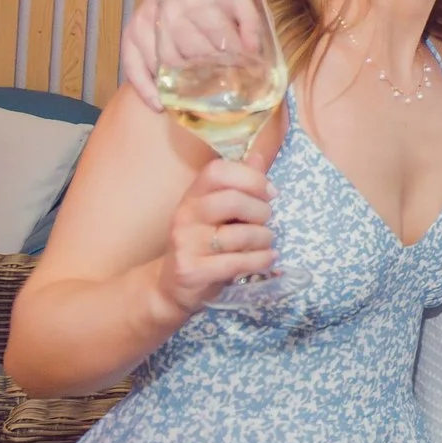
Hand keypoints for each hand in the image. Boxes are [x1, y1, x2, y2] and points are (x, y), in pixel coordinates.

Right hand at [118, 0, 244, 111]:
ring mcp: (146, 22)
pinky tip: (159, 105)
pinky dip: (144, 88)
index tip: (246, 71)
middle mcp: (168, 10)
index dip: (232, 54)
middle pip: (190, 50)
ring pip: (164, 61)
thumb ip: (249, 22)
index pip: (216, 31)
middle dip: (210, 71)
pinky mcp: (130, 33)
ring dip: (181, 83)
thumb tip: (252, 51)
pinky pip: (132, 65)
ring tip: (198, 99)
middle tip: (224, 88)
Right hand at [151, 152, 277, 322]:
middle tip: (266, 221)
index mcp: (193, 195)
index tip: (270, 192)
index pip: (218, 171)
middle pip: (232, 201)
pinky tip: (267, 259)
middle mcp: (185, 215)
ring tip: (265, 243)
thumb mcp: (216, 212)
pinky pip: (237, 262)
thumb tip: (257, 156)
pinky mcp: (191, 270)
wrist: (171, 286)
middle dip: (261, 211)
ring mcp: (186, 243)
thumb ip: (238, 185)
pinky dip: (261, 260)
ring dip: (264, 239)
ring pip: (239, 235)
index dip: (250, 178)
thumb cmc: (203, 243)